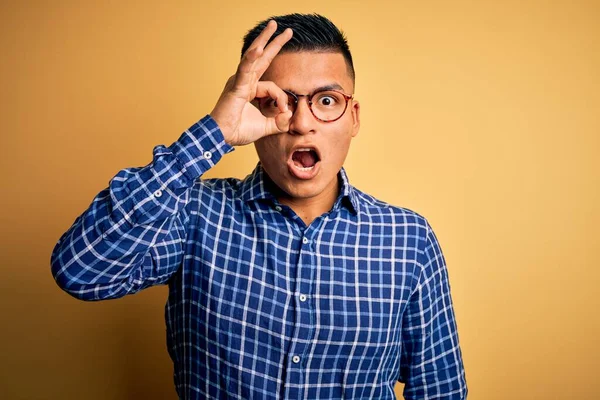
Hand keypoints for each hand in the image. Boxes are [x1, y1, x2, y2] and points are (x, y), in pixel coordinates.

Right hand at [210, 20, 292, 145]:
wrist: (223, 137)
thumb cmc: (238, 131)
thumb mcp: (265, 127)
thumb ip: (279, 122)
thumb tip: (290, 116)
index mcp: (250, 89)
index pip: (273, 87)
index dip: (282, 99)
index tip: (284, 112)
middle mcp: (245, 81)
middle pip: (262, 58)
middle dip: (274, 43)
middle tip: (286, 30)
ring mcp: (239, 81)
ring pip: (254, 57)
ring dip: (264, 40)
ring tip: (274, 25)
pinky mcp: (236, 86)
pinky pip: (245, 69)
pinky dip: (252, 58)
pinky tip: (259, 48)